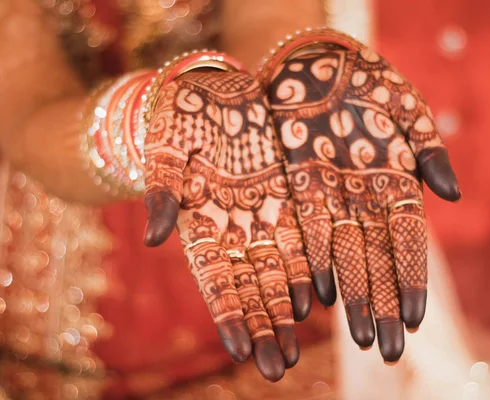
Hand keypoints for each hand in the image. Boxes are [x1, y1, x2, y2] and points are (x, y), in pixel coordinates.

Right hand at [143, 70, 311, 380]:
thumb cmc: (181, 114)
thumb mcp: (167, 147)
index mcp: (201, 221)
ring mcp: (262, 214)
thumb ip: (161, 191)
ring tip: (297, 351)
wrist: (215, 86)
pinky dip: (307, 271)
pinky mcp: (288, 196)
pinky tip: (316, 302)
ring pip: (277, 272)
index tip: (242, 351)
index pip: (215, 278)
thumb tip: (153, 238)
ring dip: (286, 312)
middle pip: (251, 286)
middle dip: (263, 327)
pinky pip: (301, 240)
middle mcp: (233, 226)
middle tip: (279, 369)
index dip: (229, 314)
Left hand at [267, 43, 459, 361]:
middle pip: (377, 262)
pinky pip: (307, 236)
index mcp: (397, 185)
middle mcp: (365, 201)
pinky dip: (314, 266)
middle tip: (386, 351)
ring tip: (357, 338)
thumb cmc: (369, 82)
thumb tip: (452, 195)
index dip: (412, 282)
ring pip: (345, 258)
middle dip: (383, 306)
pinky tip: (319, 300)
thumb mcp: (407, 108)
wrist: (317, 64)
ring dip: (352, 298)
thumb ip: (430, 149)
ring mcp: (333, 200)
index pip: (409, 244)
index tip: (415, 321)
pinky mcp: (299, 192)